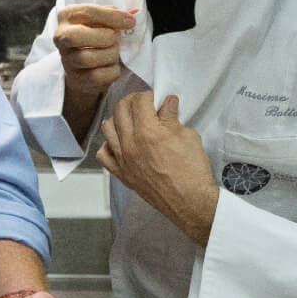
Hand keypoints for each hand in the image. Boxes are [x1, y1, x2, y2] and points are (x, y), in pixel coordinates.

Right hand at [54, 4, 136, 104]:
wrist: (84, 63)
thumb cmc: (95, 34)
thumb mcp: (101, 19)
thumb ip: (114, 15)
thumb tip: (133, 14)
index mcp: (67, 16)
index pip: (87, 13)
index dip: (112, 17)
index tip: (130, 21)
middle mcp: (61, 37)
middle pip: (77, 37)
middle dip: (104, 37)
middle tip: (116, 37)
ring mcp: (66, 59)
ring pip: (88, 58)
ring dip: (110, 54)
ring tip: (114, 51)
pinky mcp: (76, 78)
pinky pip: (98, 76)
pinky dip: (112, 70)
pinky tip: (111, 65)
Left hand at [97, 91, 218, 246]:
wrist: (190, 202)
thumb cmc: (192, 170)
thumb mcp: (188, 136)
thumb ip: (172, 118)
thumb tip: (167, 103)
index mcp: (147, 131)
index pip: (139, 101)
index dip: (149, 95)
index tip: (156, 99)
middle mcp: (130, 143)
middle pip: (120, 110)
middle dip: (132, 102)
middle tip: (144, 105)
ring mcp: (122, 159)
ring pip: (107, 128)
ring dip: (118, 119)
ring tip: (132, 121)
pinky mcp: (121, 174)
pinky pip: (103, 155)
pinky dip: (109, 145)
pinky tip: (121, 143)